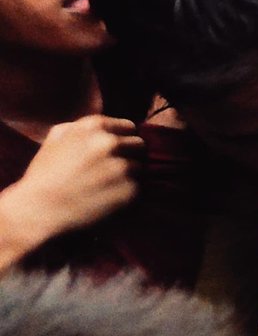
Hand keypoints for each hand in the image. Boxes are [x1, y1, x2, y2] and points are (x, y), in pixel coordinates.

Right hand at [0, 116, 143, 254]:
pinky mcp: (129, 190)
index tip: (116, 151)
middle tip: (114, 170)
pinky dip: (128, 192)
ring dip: (130, 175)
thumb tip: (106, 125)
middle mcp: (110, 143)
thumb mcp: (56, 137)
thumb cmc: (43, 174)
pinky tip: (109, 197)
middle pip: (139, 145)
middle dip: (130, 156)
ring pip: (141, 166)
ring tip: (109, 185)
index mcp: (94, 127)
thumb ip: (82, 126)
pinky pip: (139, 187)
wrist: (37, 210)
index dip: (123, 139)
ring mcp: (122, 167)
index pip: (129, 127)